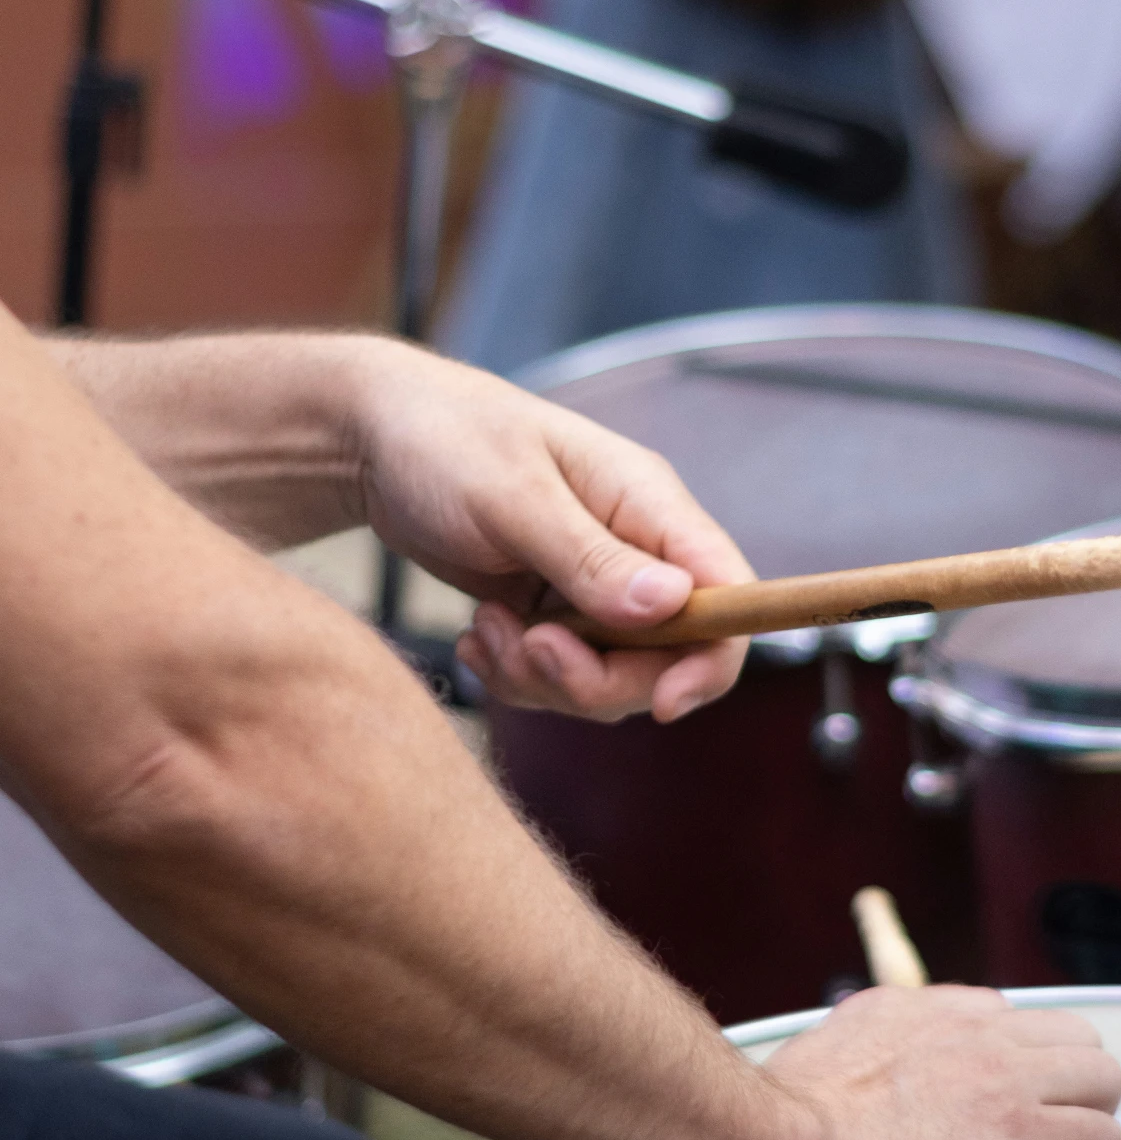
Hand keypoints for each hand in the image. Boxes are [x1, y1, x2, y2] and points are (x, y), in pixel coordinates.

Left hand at [352, 345, 752, 722]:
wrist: (372, 437)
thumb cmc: (444, 438)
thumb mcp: (512, 496)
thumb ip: (590, 557)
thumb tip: (673, 605)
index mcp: (649, 505)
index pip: (728, 595)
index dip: (711, 660)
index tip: (660, 702)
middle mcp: (635, 550)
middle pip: (669, 659)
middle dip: (596, 678)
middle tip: (528, 648)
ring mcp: (594, 586)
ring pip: (609, 679)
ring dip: (542, 677)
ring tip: (484, 629)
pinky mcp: (553, 611)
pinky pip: (558, 677)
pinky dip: (515, 674)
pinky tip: (476, 636)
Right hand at [737, 986, 1120, 1139]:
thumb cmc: (775, 1128)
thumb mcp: (823, 1056)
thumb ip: (864, 1058)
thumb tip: (862, 1087)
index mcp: (918, 1008)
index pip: (1004, 1020)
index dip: (1010, 1073)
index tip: (985, 1116)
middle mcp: (969, 1026)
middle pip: (1072, 1037)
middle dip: (1067, 1089)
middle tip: (1035, 1139)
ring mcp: (1001, 1075)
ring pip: (1103, 1076)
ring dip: (1086, 1121)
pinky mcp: (1019, 1133)